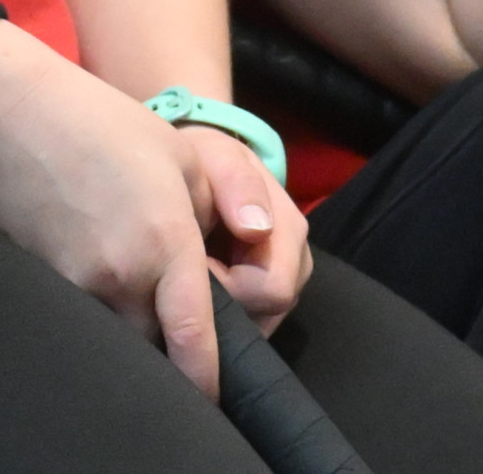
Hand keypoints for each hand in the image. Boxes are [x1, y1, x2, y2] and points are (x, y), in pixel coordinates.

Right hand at [0, 25, 224, 395]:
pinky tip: (99, 274)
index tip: (212, 396)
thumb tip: (254, 242)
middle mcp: (122, 273)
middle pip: (156, 349)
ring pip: (119, 337)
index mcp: (166, 242)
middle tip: (178, 323)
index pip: (193, 338)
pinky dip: (99, 312)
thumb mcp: (185, 156)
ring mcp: (78, 282)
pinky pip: (83, 316)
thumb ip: (230, 205)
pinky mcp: (44, 280)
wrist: (17, 116)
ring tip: (138, 295)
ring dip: (135, 332)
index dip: (206, 380)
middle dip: (171, 352)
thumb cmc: (107, 127)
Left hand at [177, 126, 310, 332]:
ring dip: (219, 309)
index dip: (224, 286)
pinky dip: (218, 313)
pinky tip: (197, 290)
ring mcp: (282, 286)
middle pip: (265, 315)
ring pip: (255, 326)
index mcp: (289, 230)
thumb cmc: (205, 162)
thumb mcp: (216, 157)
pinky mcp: (263, 301)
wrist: (198, 166)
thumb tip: (256, 229)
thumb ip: (238, 184)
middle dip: (221, 303)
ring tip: (189, 276)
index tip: (189, 262)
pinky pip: (246, 325)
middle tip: (186, 272)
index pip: (271, 290)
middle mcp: (296, 266)